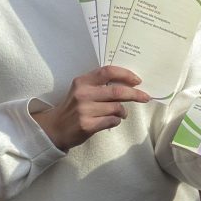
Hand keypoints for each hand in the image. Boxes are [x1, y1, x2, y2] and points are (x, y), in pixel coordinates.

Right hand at [31, 66, 150, 150]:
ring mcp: (84, 110)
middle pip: (117, 91)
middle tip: (145, 97)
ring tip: (120, 113)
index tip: (138, 81)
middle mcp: (83, 94)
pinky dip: (117, 120)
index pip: (108, 71)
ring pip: (117, 108)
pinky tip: (111, 120)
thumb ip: (101, 85)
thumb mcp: (83, 90)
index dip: (126, 74)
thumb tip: (130, 84)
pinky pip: (112, 121)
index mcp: (83, 81)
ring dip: (123, 111)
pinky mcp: (87, 125)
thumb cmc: (74, 107)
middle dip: (135, 94)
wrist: (55, 128)